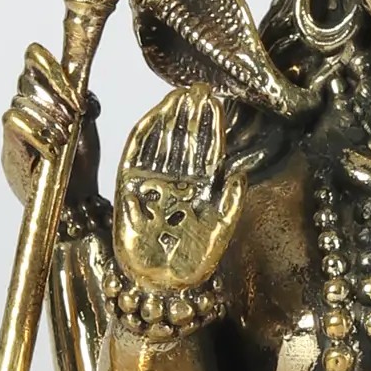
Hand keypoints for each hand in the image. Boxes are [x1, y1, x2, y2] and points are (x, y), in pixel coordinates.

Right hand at [1, 44, 99, 208]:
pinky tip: (54, 149)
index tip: (75, 90)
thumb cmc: (80, 164)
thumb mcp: (88, 127)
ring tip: (66, 138)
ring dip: (49, 117)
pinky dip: (37, 134)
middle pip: (27, 79)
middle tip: (75, 115)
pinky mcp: (10, 151)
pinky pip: (14, 125)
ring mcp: (15, 130)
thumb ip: (83, 103)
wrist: (76, 203)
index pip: (34, 61)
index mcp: (44, 97)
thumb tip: (81, 88)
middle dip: (55, 95)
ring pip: (21, 102)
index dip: (51, 67)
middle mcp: (26, 109)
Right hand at [113, 83, 244, 291]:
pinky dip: (146, 135)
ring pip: (163, 143)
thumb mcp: (220, 229)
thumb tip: (239, 171)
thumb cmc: (193, 262)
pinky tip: (155, 115)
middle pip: (186, 141)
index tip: (216, 101)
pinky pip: (137, 156)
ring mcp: (154, 184)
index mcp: (200, 189)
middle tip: (198, 88)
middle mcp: (178, 182)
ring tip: (178, 95)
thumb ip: (231, 200)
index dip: (211, 126)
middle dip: (192, 115)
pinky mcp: (131, 188)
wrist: (161, 282)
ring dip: (171, 119)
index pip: (208, 151)